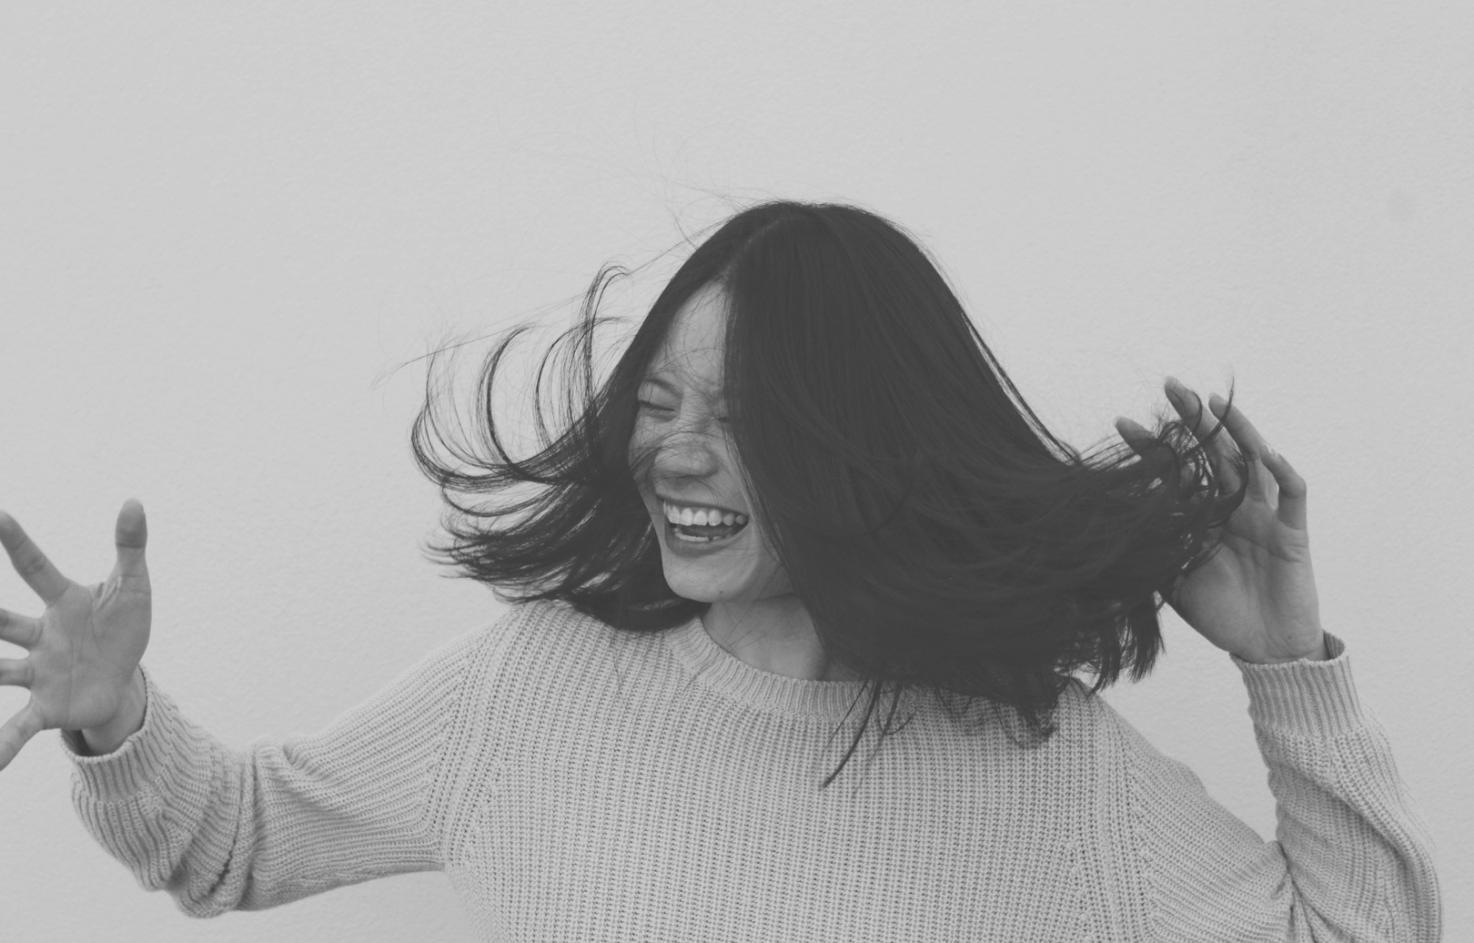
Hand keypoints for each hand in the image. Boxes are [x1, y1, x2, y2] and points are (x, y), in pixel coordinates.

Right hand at [0, 500, 151, 770]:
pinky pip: (15, 725)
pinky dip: (0, 744)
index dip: (16, 544)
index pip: (35, 568)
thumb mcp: (134, 586)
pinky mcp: (45, 707)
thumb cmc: (123, 626)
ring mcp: (37, 672)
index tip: (1, 516)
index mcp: (63, 602)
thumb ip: (131, 546)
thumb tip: (133, 502)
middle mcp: (40, 636)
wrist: (122, 680)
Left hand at [1115, 379, 1325, 663]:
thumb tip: (1106, 533)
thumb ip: (1150, 552)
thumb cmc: (1220, 613)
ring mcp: (1264, 517)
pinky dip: (1284, 474)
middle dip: (1194, 419)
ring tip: (1216, 403)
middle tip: (1171, 385)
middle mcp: (1234, 508)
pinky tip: (1269, 452)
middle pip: (1214, 452)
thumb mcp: (1173, 580)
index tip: (1122, 421)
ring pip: (1254, 462)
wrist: (1264, 648)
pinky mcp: (1293, 534)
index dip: (1152, 446)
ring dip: (1237, 431)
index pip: (1176, 471)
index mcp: (1204, 516)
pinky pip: (1292, 497)